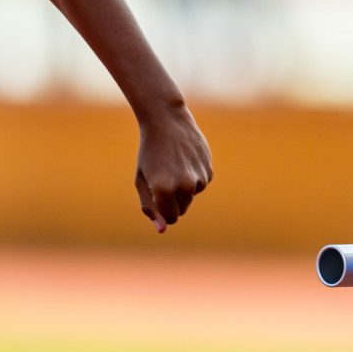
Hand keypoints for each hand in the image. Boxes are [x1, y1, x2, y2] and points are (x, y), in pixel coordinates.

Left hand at [134, 102, 212, 232]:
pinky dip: (194, 178)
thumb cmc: (150, 152)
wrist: (167, 121)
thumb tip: (162, 230)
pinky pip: (200, 185)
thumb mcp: (142, 180)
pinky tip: (186, 160)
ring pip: (191, 197)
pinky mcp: (209, 171)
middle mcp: (184, 186)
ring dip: (183, 188)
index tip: (157, 196)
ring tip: (174, 166)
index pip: (169, 219)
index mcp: (163, 190)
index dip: (162, 211)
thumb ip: (150, 207)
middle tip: (163, 177)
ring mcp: (199, 178)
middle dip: (172, 201)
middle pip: (181, 210)